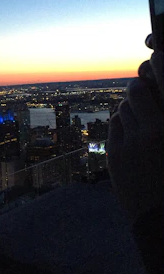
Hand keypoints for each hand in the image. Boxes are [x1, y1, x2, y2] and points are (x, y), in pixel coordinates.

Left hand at [108, 51, 163, 218]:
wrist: (162, 217)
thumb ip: (163, 115)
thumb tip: (158, 95)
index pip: (162, 81)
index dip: (158, 64)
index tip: (157, 56)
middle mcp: (153, 131)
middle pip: (137, 91)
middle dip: (139, 86)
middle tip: (143, 84)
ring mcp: (131, 142)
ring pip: (123, 108)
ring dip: (129, 105)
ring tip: (139, 110)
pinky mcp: (115, 153)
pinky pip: (114, 125)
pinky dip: (121, 121)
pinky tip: (130, 127)